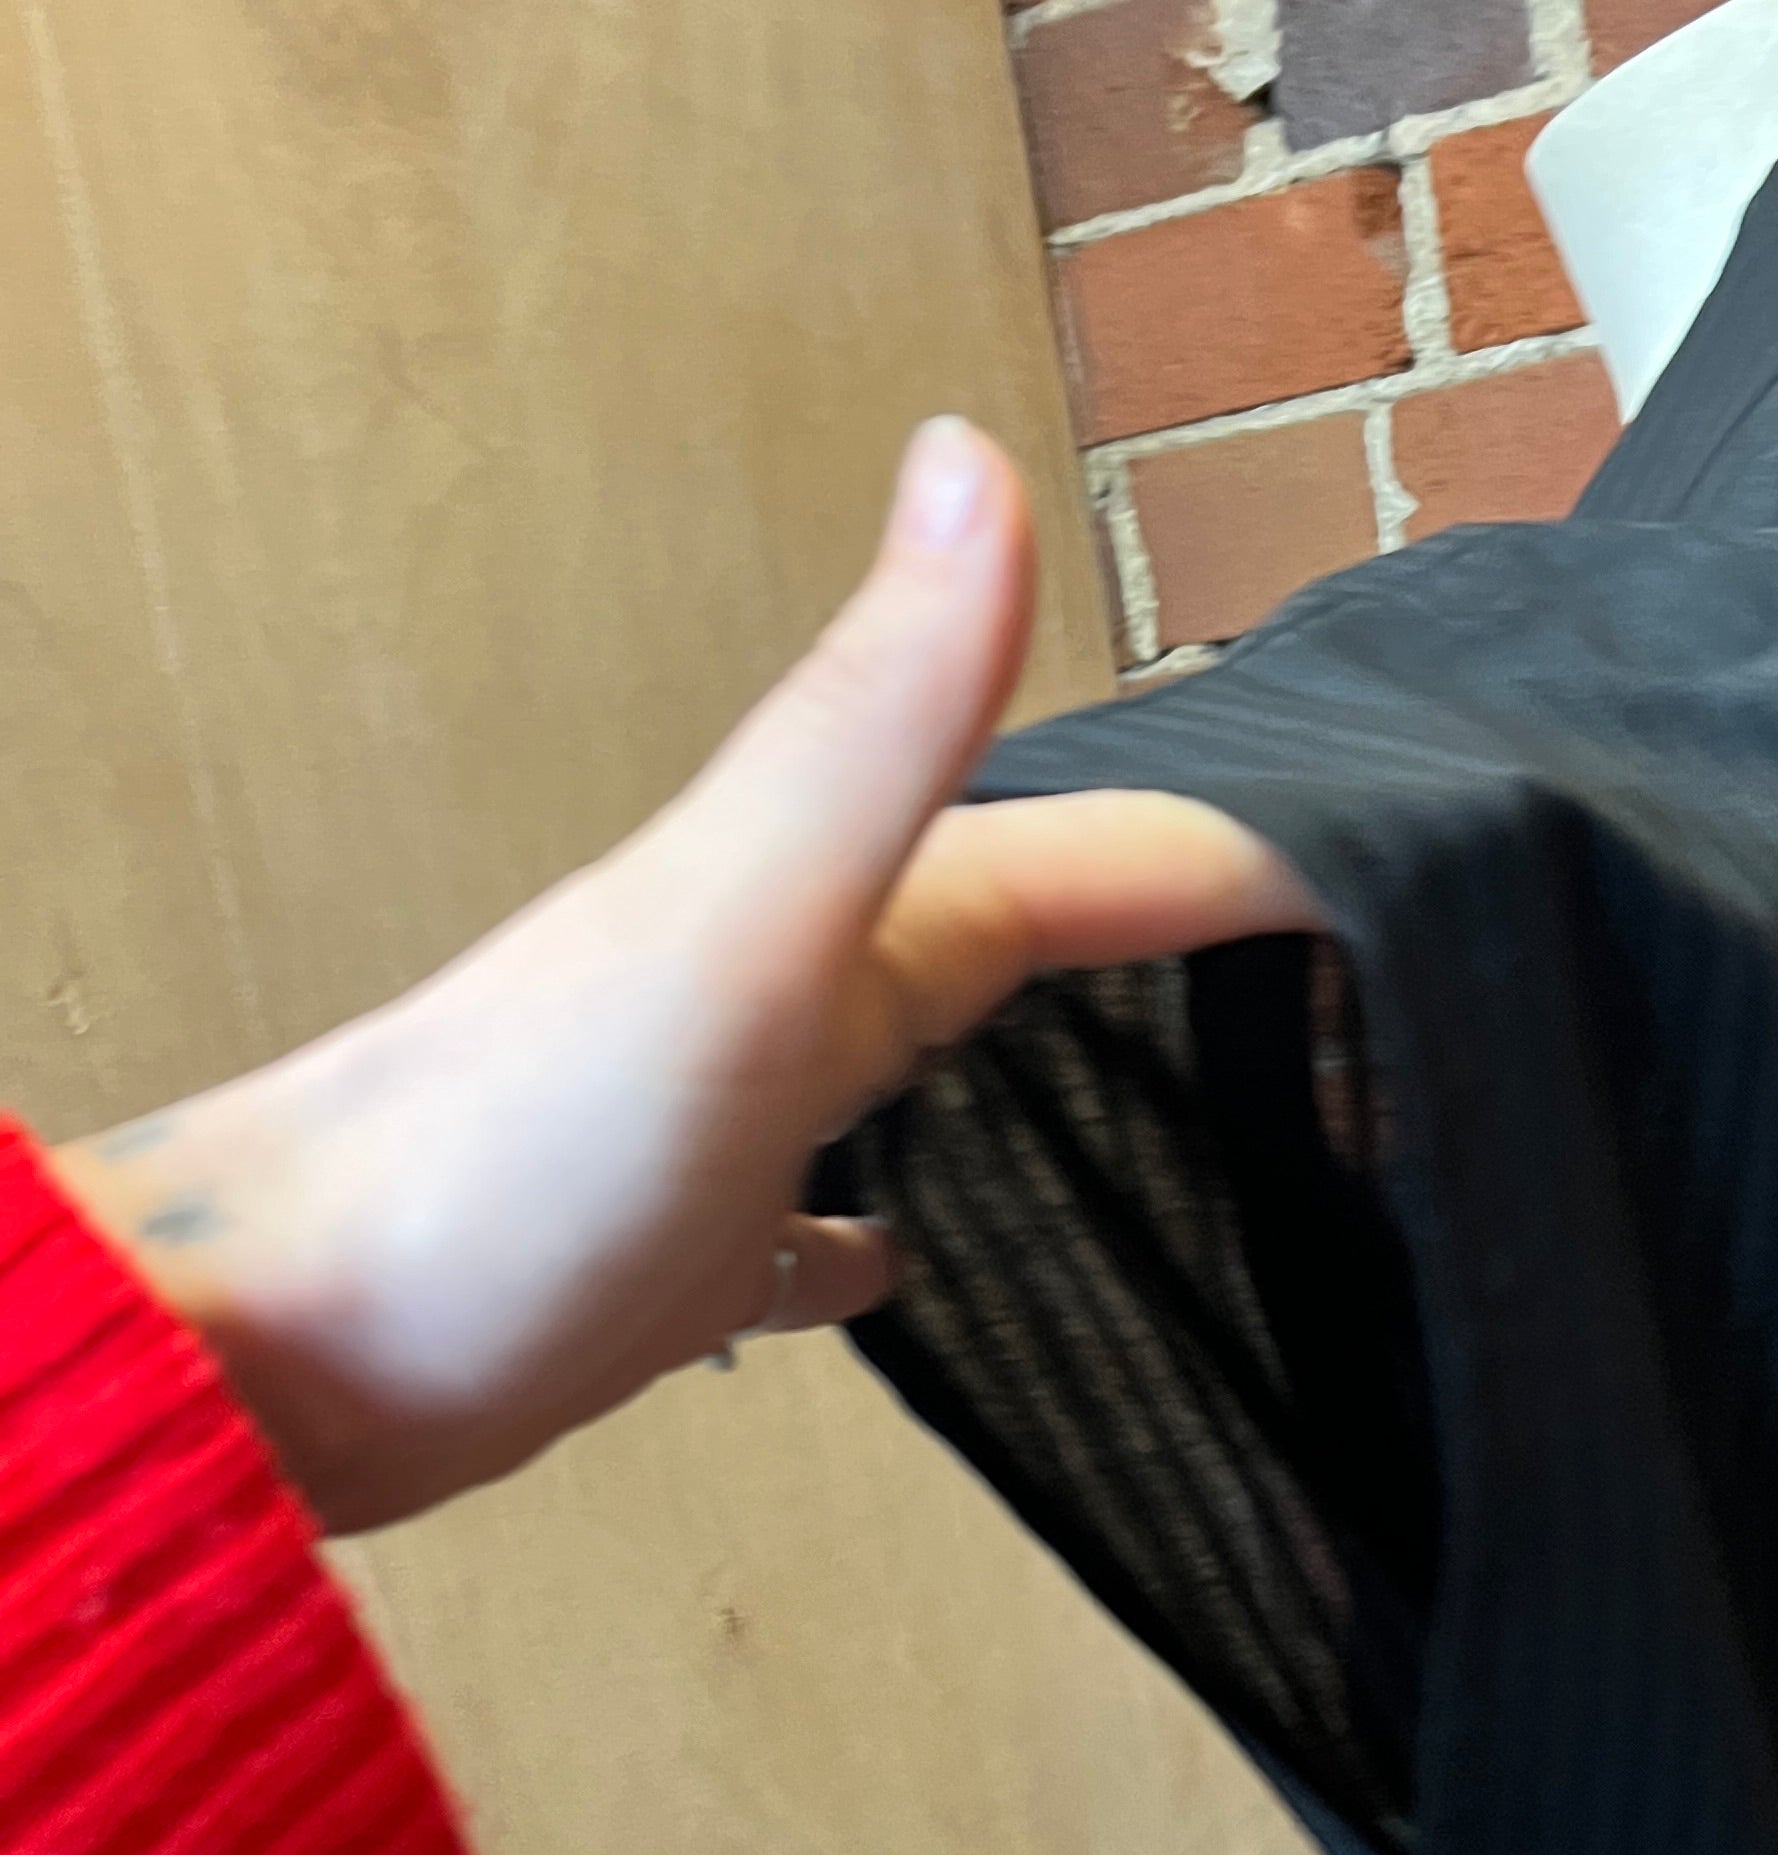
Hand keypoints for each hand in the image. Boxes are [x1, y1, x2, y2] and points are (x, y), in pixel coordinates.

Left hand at [54, 417, 1320, 1533]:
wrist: (279, 1355)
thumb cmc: (509, 1160)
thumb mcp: (735, 923)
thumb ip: (871, 722)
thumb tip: (970, 456)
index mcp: (821, 917)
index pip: (1063, 858)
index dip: (1217, 859)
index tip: (1378, 878)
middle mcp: (775, 996)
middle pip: (994, 940)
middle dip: (1144, 942)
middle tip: (1305, 986)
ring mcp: (716, 1123)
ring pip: (905, 1069)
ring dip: (1020, 1063)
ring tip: (1154, 1098)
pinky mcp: (665, 1254)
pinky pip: (802, 1226)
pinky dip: (870, 1234)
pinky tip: (904, 1268)